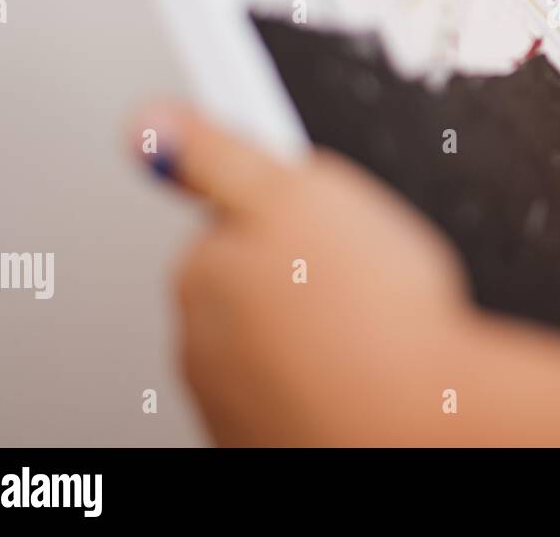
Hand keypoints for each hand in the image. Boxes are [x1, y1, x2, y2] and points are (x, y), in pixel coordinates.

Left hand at [131, 101, 472, 444]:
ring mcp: (231, 396)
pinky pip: (294, 389)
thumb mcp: (299, 191)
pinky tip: (366, 366)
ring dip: (315, 328)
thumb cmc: (371, 313)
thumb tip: (149, 123)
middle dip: (302, 273)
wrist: (410, 420)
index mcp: (201, 270)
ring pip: (275, 340)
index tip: (331, 224)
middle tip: (360, 272)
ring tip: (372, 323)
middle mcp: (201, 339)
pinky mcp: (265, 435)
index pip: (229, 221)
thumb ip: (216, 154)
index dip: (294, 214)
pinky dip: (325, 377)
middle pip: (252, 283)